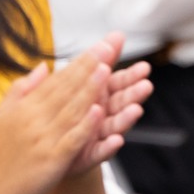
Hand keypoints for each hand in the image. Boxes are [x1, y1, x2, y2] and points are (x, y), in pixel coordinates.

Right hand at [0, 50, 108, 193]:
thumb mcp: (3, 115)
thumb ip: (23, 89)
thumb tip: (44, 66)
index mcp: (24, 107)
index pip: (57, 80)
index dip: (78, 63)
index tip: (97, 48)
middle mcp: (34, 120)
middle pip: (66, 90)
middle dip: (88, 68)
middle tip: (107, 49)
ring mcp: (43, 139)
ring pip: (71, 110)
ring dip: (90, 90)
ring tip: (106, 71)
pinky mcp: (51, 160)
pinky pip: (72, 139)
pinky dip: (85, 126)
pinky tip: (99, 112)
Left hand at [66, 32, 152, 174]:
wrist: (48, 152)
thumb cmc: (62, 118)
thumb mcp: (71, 86)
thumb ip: (89, 64)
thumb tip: (109, 38)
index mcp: (96, 95)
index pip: (115, 81)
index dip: (128, 74)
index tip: (144, 66)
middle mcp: (101, 114)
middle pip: (121, 101)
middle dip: (134, 93)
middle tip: (145, 84)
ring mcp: (97, 135)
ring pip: (115, 125)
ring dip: (127, 118)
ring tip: (135, 110)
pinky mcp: (89, 155)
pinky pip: (100, 151)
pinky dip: (109, 147)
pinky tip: (116, 140)